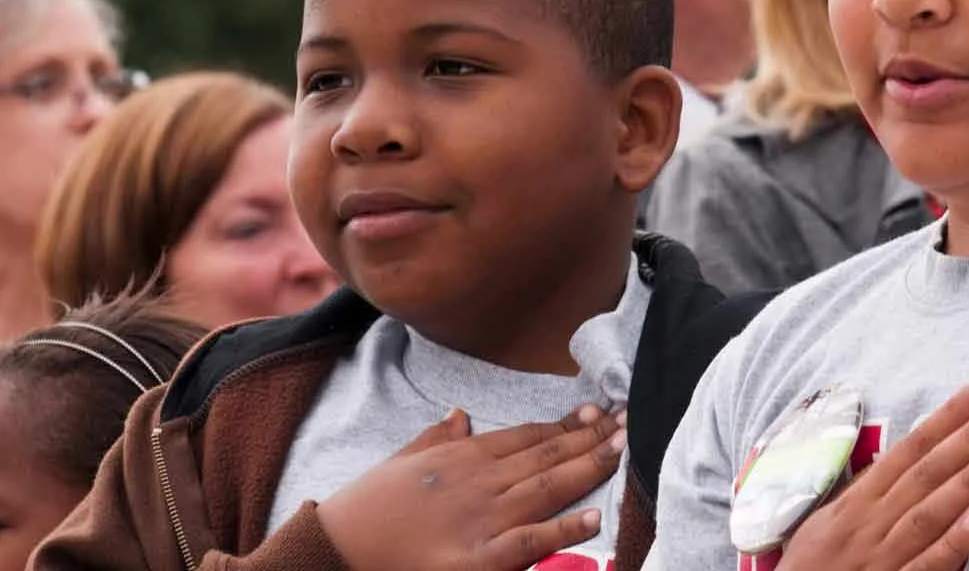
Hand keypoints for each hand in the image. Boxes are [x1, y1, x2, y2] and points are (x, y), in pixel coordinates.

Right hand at [317, 405, 626, 570]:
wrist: (337, 547)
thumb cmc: (368, 507)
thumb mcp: (403, 460)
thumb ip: (438, 437)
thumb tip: (460, 411)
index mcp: (463, 456)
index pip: (526, 435)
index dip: (566, 424)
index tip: (598, 412)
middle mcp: (479, 481)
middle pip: (546, 454)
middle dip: (591, 439)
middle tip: (631, 421)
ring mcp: (481, 519)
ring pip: (546, 488)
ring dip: (589, 469)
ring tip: (624, 452)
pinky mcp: (477, 560)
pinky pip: (529, 540)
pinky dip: (563, 529)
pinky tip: (594, 518)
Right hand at [776, 376, 968, 570]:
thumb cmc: (810, 570)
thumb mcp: (827, 524)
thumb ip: (864, 495)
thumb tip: (902, 462)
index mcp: (856, 501)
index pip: (909, 448)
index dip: (948, 416)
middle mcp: (870, 522)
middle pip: (926, 471)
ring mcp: (883, 557)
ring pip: (930, 511)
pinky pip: (927, 565)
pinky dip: (953, 542)